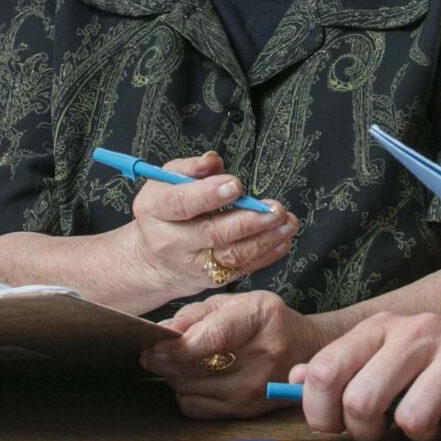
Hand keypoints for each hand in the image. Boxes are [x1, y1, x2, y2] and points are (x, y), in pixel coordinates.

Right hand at [116, 153, 297, 308]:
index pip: (180, 203)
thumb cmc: (164, 211)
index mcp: (155, 210)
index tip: (236, 186)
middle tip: (275, 209)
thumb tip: (213, 161)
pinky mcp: (210, 279)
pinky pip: (241, 269)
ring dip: (264, 239)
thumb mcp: (167, 182)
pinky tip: (282, 240)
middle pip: (210, 233)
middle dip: (247, 221)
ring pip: (230, 255)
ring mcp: (191, 264)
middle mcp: (170, 241)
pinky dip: (265, 256)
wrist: (153, 260)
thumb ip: (191, 168)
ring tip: (287, 223)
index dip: (208, 195)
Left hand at [140, 291, 318, 417]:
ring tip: (178, 363)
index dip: (178, 346)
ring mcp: (256, 388)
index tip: (153, 346)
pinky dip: (186, 394)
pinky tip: (194, 380)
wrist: (309, 352)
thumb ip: (198, 313)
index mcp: (261, 318)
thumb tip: (165, 332)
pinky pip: (196, 408)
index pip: (213, 338)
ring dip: (174, 377)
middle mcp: (263, 356)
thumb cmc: (269, 322)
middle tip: (153, 353)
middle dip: (165, 361)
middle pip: (196, 367)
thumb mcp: (239, 302)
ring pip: (191, 390)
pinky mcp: (247, 411)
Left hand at [292, 312, 440, 440]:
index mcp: (384, 327)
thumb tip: (294, 376)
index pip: (325, 373)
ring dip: (426, 436)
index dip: (324, 415)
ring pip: (415, 419)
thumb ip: (343, 372)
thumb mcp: (391, 370)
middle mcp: (421, 327)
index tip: (340, 427)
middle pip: (363, 401)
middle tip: (393, 430)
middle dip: (374, 432)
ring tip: (439, 419)